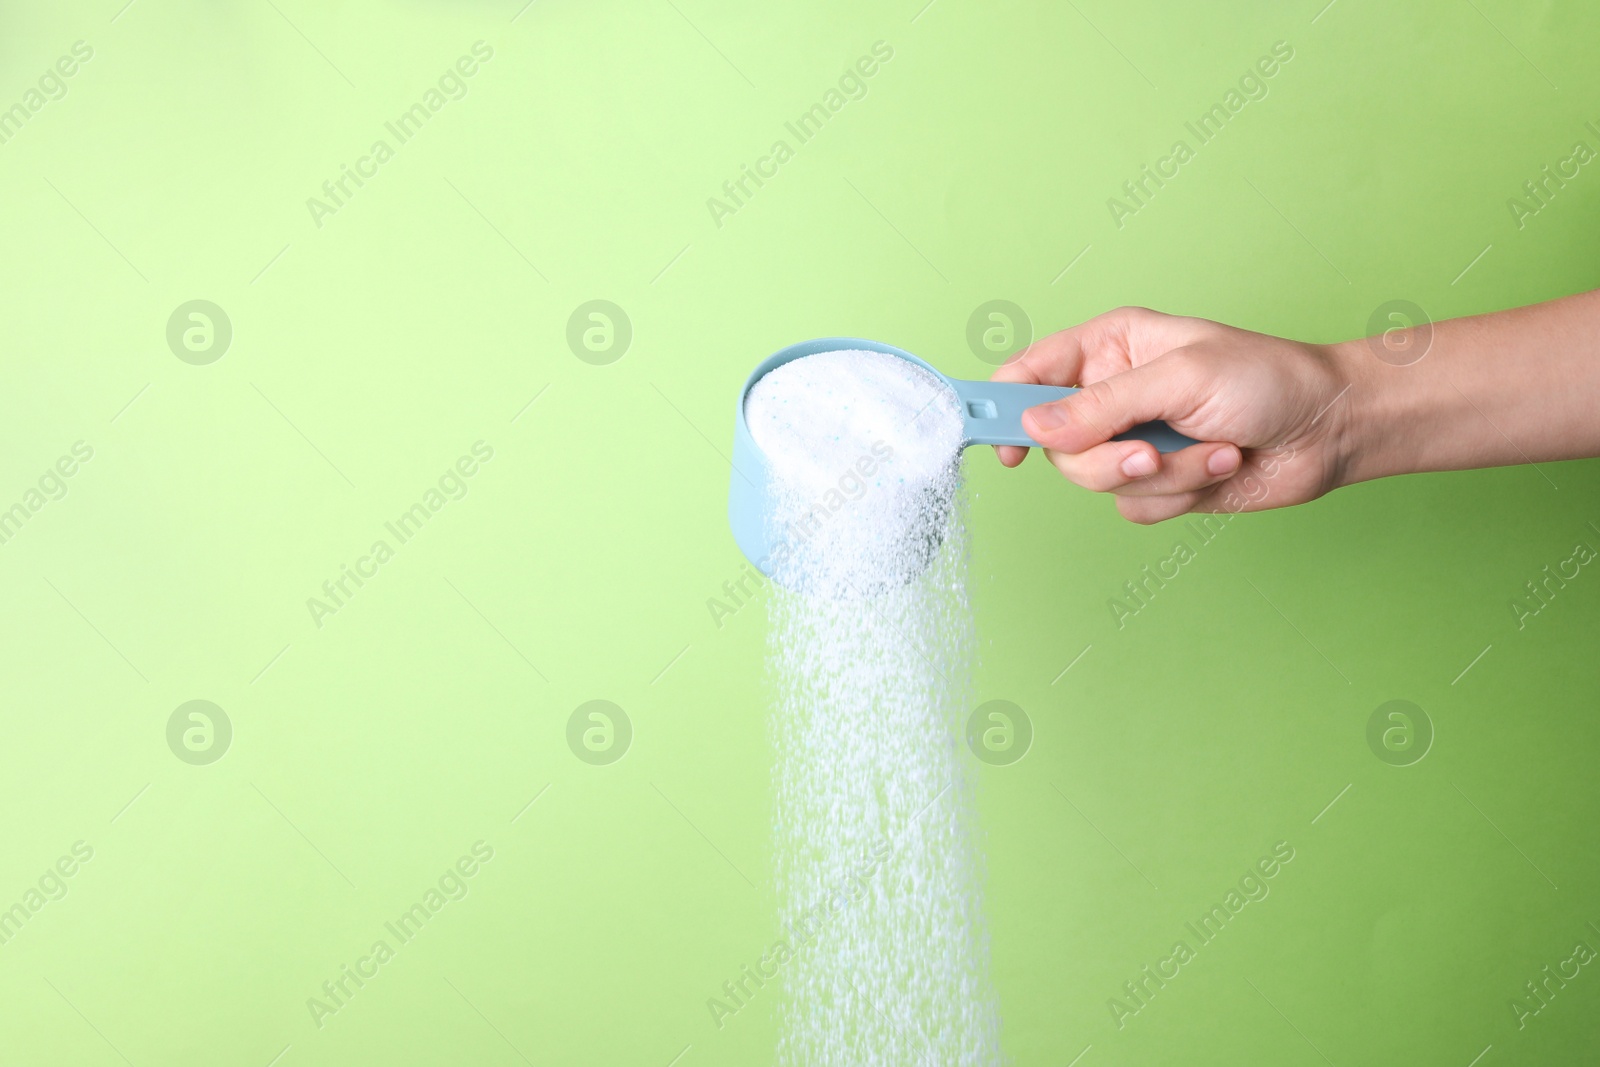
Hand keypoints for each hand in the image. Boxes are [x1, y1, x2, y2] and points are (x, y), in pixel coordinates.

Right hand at [991, 306, 1358, 523]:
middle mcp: (1113, 395)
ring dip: (1162, 475)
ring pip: (1097, 482)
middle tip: (1149, 450)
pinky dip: (1181, 494)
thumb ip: (1101, 405)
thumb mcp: (1178, 378)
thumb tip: (1035, 429)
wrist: (1331, 429)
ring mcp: (1135, 441)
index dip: (1003, 408)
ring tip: (1211, 450)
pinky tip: (1219, 465)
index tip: (1003, 444)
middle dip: (1107, 457)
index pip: (1028, 374)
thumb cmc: (1267, 379)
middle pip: (1057, 445)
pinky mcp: (1160, 482)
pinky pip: (1136, 507)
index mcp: (1108, 347)